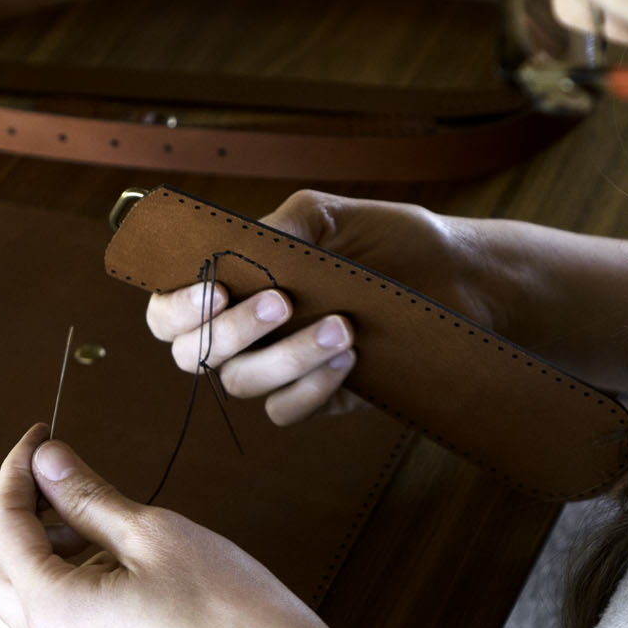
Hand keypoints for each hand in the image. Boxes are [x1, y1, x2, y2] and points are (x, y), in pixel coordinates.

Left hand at [0, 424, 359, 627]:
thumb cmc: (228, 606)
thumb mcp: (152, 532)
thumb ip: (86, 495)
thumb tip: (46, 459)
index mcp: (54, 610)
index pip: (4, 526)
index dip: (16, 471)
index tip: (39, 437)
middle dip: (13, 511)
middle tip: (58, 474)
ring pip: (6, 596)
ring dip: (29, 549)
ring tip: (85, 520)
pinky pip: (36, 622)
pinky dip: (48, 581)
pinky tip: (98, 558)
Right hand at [146, 189, 487, 426]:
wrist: (457, 280)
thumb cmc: (389, 240)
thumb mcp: (331, 218)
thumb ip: (278, 228)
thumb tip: (237, 241)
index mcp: (233, 282)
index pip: (170, 308)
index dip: (175, 306)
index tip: (215, 288)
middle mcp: (244, 330)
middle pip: (192, 354)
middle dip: (232, 331)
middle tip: (281, 302)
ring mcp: (276, 367)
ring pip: (241, 382)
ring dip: (286, 357)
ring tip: (343, 325)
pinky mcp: (313, 397)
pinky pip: (285, 410)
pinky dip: (311, 387)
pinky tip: (351, 360)